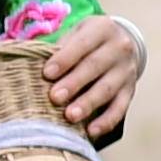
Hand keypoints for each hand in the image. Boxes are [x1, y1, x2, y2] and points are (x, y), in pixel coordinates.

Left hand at [42, 9, 146, 143]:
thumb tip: (30, 62)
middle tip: (55, 97)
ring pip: (107, 89)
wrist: (123, 42)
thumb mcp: (76, 33)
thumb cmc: (87, 40)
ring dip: (88, 104)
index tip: (47, 73)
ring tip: (70, 116)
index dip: (65, 59)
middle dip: (74, 83)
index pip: (82, 43)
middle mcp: (119, 48)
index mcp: (102, 29)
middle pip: (95, 67)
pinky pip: (120, 108)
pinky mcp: (130, 91)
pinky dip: (106, 121)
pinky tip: (91, 131)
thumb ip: (60, 46)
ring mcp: (127, 71)